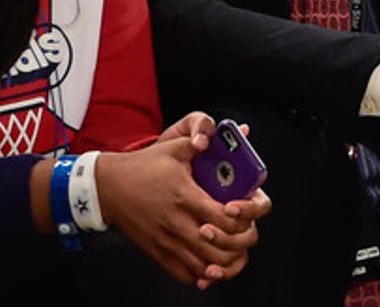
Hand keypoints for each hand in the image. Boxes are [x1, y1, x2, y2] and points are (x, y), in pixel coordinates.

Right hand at [96, 120, 268, 288]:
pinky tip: (211, 262)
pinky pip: (186, 274)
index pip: (224, 218)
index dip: (241, 218)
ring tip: (232, 247)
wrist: (107, 187)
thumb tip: (225, 132)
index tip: (243, 209)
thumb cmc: (143, 166)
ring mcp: (166, 241)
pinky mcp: (157, 253)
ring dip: (224, 260)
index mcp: (185, 197)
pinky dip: (203, 273)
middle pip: (219, 247)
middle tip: (244, 230)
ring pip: (204, 266)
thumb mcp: (174, 147)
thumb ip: (201, 139)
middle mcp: (176, 223)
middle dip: (239, 241)